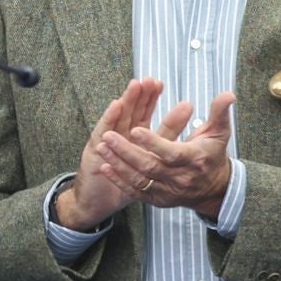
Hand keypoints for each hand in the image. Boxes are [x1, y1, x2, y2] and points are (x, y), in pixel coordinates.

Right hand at [56, 79, 163, 229]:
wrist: (97, 201)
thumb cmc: (125, 182)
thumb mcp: (149, 163)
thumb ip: (166, 140)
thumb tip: (185, 121)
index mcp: (131, 137)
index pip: (143, 114)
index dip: (151, 99)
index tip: (159, 84)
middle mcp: (119, 136)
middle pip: (131, 110)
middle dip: (142, 95)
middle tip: (151, 79)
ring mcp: (105, 142)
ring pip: (119, 118)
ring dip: (128, 101)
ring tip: (137, 85)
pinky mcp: (94, 152)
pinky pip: (102, 132)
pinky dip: (109, 118)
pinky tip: (116, 105)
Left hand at [94, 92, 235, 218]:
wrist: (214, 189)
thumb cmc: (213, 155)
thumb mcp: (220, 133)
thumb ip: (220, 112)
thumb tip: (228, 93)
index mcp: (194, 160)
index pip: (171, 153)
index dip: (153, 143)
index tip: (135, 129)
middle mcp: (180, 179)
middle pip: (150, 167)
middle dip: (127, 152)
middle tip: (108, 137)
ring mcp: (167, 191)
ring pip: (139, 180)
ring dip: (118, 164)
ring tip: (102, 147)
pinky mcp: (158, 200)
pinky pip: (135, 192)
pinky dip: (119, 180)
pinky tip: (105, 167)